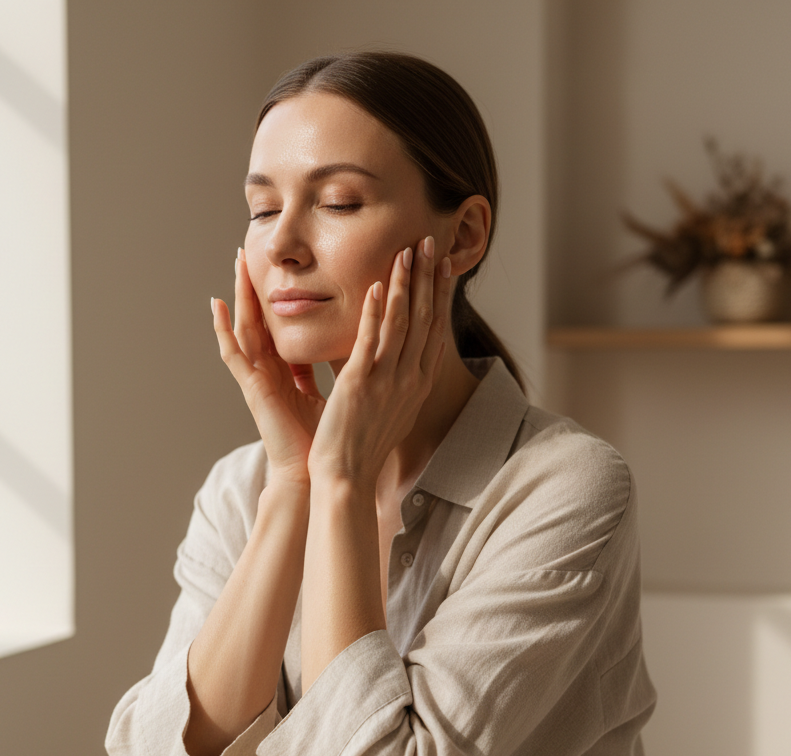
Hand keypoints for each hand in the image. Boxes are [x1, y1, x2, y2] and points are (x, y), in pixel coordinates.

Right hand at [212, 249, 324, 484]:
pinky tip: (216, 306)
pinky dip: (223, 330)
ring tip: (235, 262)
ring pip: (246, 328)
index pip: (281, 326)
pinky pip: (233, 354)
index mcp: (289, 372)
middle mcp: (271, 372)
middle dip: (255, 286)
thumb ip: (336, 371)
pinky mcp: (253, 389)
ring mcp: (259, 379)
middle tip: (248, 250)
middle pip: (261, 319)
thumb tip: (357, 350)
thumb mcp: (335, 393)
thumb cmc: (326, 439)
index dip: (279, 298)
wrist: (317, 472)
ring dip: (239, 295)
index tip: (280, 270)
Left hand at [307, 236, 451, 485]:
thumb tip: (403, 367)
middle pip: (425, 318)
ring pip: (402, 322)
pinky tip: (378, 284)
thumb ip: (399, 384)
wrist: (348, 477)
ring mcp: (387, 381)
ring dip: (406, 283)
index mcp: (417, 384)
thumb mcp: (393, 412)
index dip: (440, 294)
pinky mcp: (360, 383)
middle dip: (428, 277)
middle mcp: (410, 379)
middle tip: (431, 241)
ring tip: (407, 250)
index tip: (442, 265)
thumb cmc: (364, 448)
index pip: (434, 330)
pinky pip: (371, 340)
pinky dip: (376, 310)